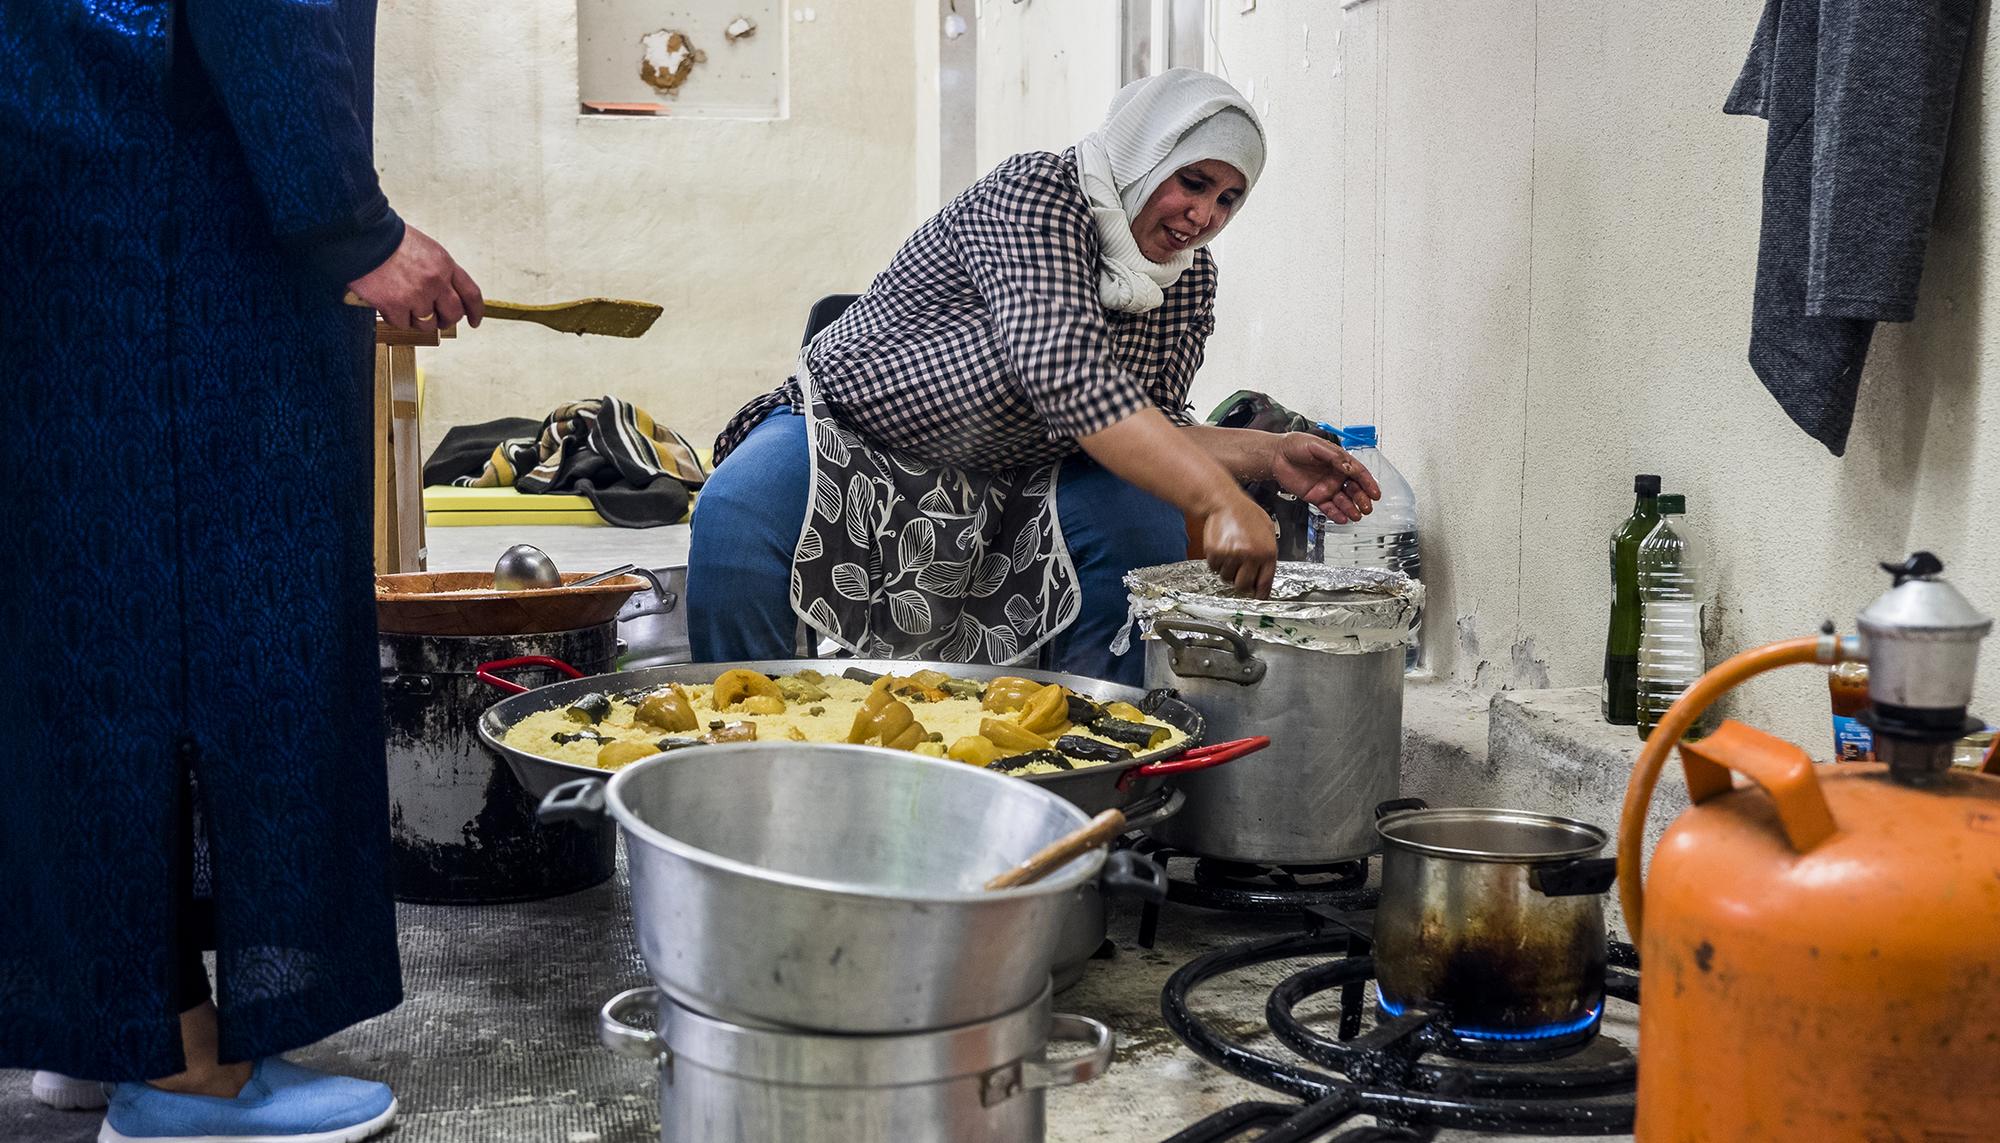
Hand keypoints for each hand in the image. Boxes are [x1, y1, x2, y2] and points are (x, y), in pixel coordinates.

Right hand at [347, 225, 483, 331]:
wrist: (363, 237)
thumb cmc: (389, 239)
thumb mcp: (425, 248)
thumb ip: (438, 270)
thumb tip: (444, 293)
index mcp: (445, 264)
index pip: (471, 294)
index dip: (475, 311)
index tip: (474, 321)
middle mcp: (435, 282)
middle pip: (453, 314)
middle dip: (445, 320)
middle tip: (435, 319)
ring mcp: (416, 295)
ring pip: (427, 324)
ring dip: (417, 320)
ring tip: (405, 306)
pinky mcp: (395, 306)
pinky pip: (402, 323)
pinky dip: (395, 317)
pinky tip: (388, 304)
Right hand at [1200, 489, 1278, 597]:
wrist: (1225, 503)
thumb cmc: (1247, 514)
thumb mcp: (1267, 532)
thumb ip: (1268, 554)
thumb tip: (1263, 577)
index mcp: (1267, 552)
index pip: (1265, 582)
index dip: (1260, 593)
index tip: (1257, 597)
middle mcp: (1250, 556)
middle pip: (1243, 585)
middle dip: (1241, 583)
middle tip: (1239, 575)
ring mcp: (1231, 555)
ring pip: (1226, 578)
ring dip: (1227, 571)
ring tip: (1230, 555)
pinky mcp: (1215, 552)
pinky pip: (1214, 568)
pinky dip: (1216, 563)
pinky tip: (1221, 549)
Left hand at [1272, 432, 1379, 523]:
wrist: (1275, 456)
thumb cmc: (1295, 445)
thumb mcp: (1316, 446)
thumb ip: (1334, 456)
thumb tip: (1348, 466)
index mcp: (1339, 461)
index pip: (1358, 473)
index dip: (1368, 483)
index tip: (1376, 493)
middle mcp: (1335, 475)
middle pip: (1354, 489)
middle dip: (1362, 499)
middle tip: (1367, 507)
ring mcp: (1326, 487)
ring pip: (1343, 501)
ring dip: (1351, 509)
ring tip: (1357, 515)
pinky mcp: (1315, 497)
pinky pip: (1328, 508)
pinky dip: (1336, 514)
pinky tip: (1343, 519)